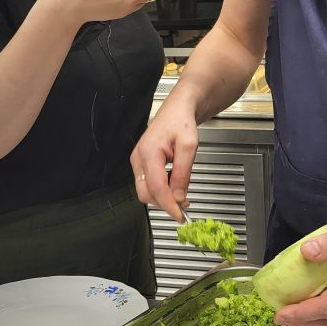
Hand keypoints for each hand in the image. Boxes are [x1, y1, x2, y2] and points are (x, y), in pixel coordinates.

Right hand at [131, 92, 198, 220]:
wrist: (177, 110)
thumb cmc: (181, 122)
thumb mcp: (189, 146)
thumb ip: (183, 173)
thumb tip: (179, 197)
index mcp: (149, 152)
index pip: (156, 188)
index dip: (169, 205)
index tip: (180, 216)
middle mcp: (139, 158)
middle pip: (146, 194)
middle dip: (164, 204)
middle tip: (184, 207)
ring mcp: (137, 161)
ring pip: (145, 191)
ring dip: (162, 198)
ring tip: (181, 195)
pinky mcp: (141, 163)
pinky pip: (147, 184)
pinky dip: (160, 191)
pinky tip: (173, 188)